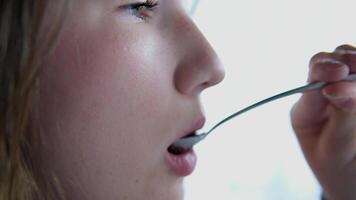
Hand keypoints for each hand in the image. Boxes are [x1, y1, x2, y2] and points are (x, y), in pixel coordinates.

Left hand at [291, 44, 355, 199]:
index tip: (339, 73)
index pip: (311, 83)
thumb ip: (340, 119)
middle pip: (329, 62)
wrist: (354, 183)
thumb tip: (338, 86)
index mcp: (307, 111)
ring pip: (352, 59)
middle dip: (343, 59)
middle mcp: (324, 96)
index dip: (324, 72)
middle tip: (353, 65)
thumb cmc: (342, 171)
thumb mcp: (336, 151)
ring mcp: (347, 91)